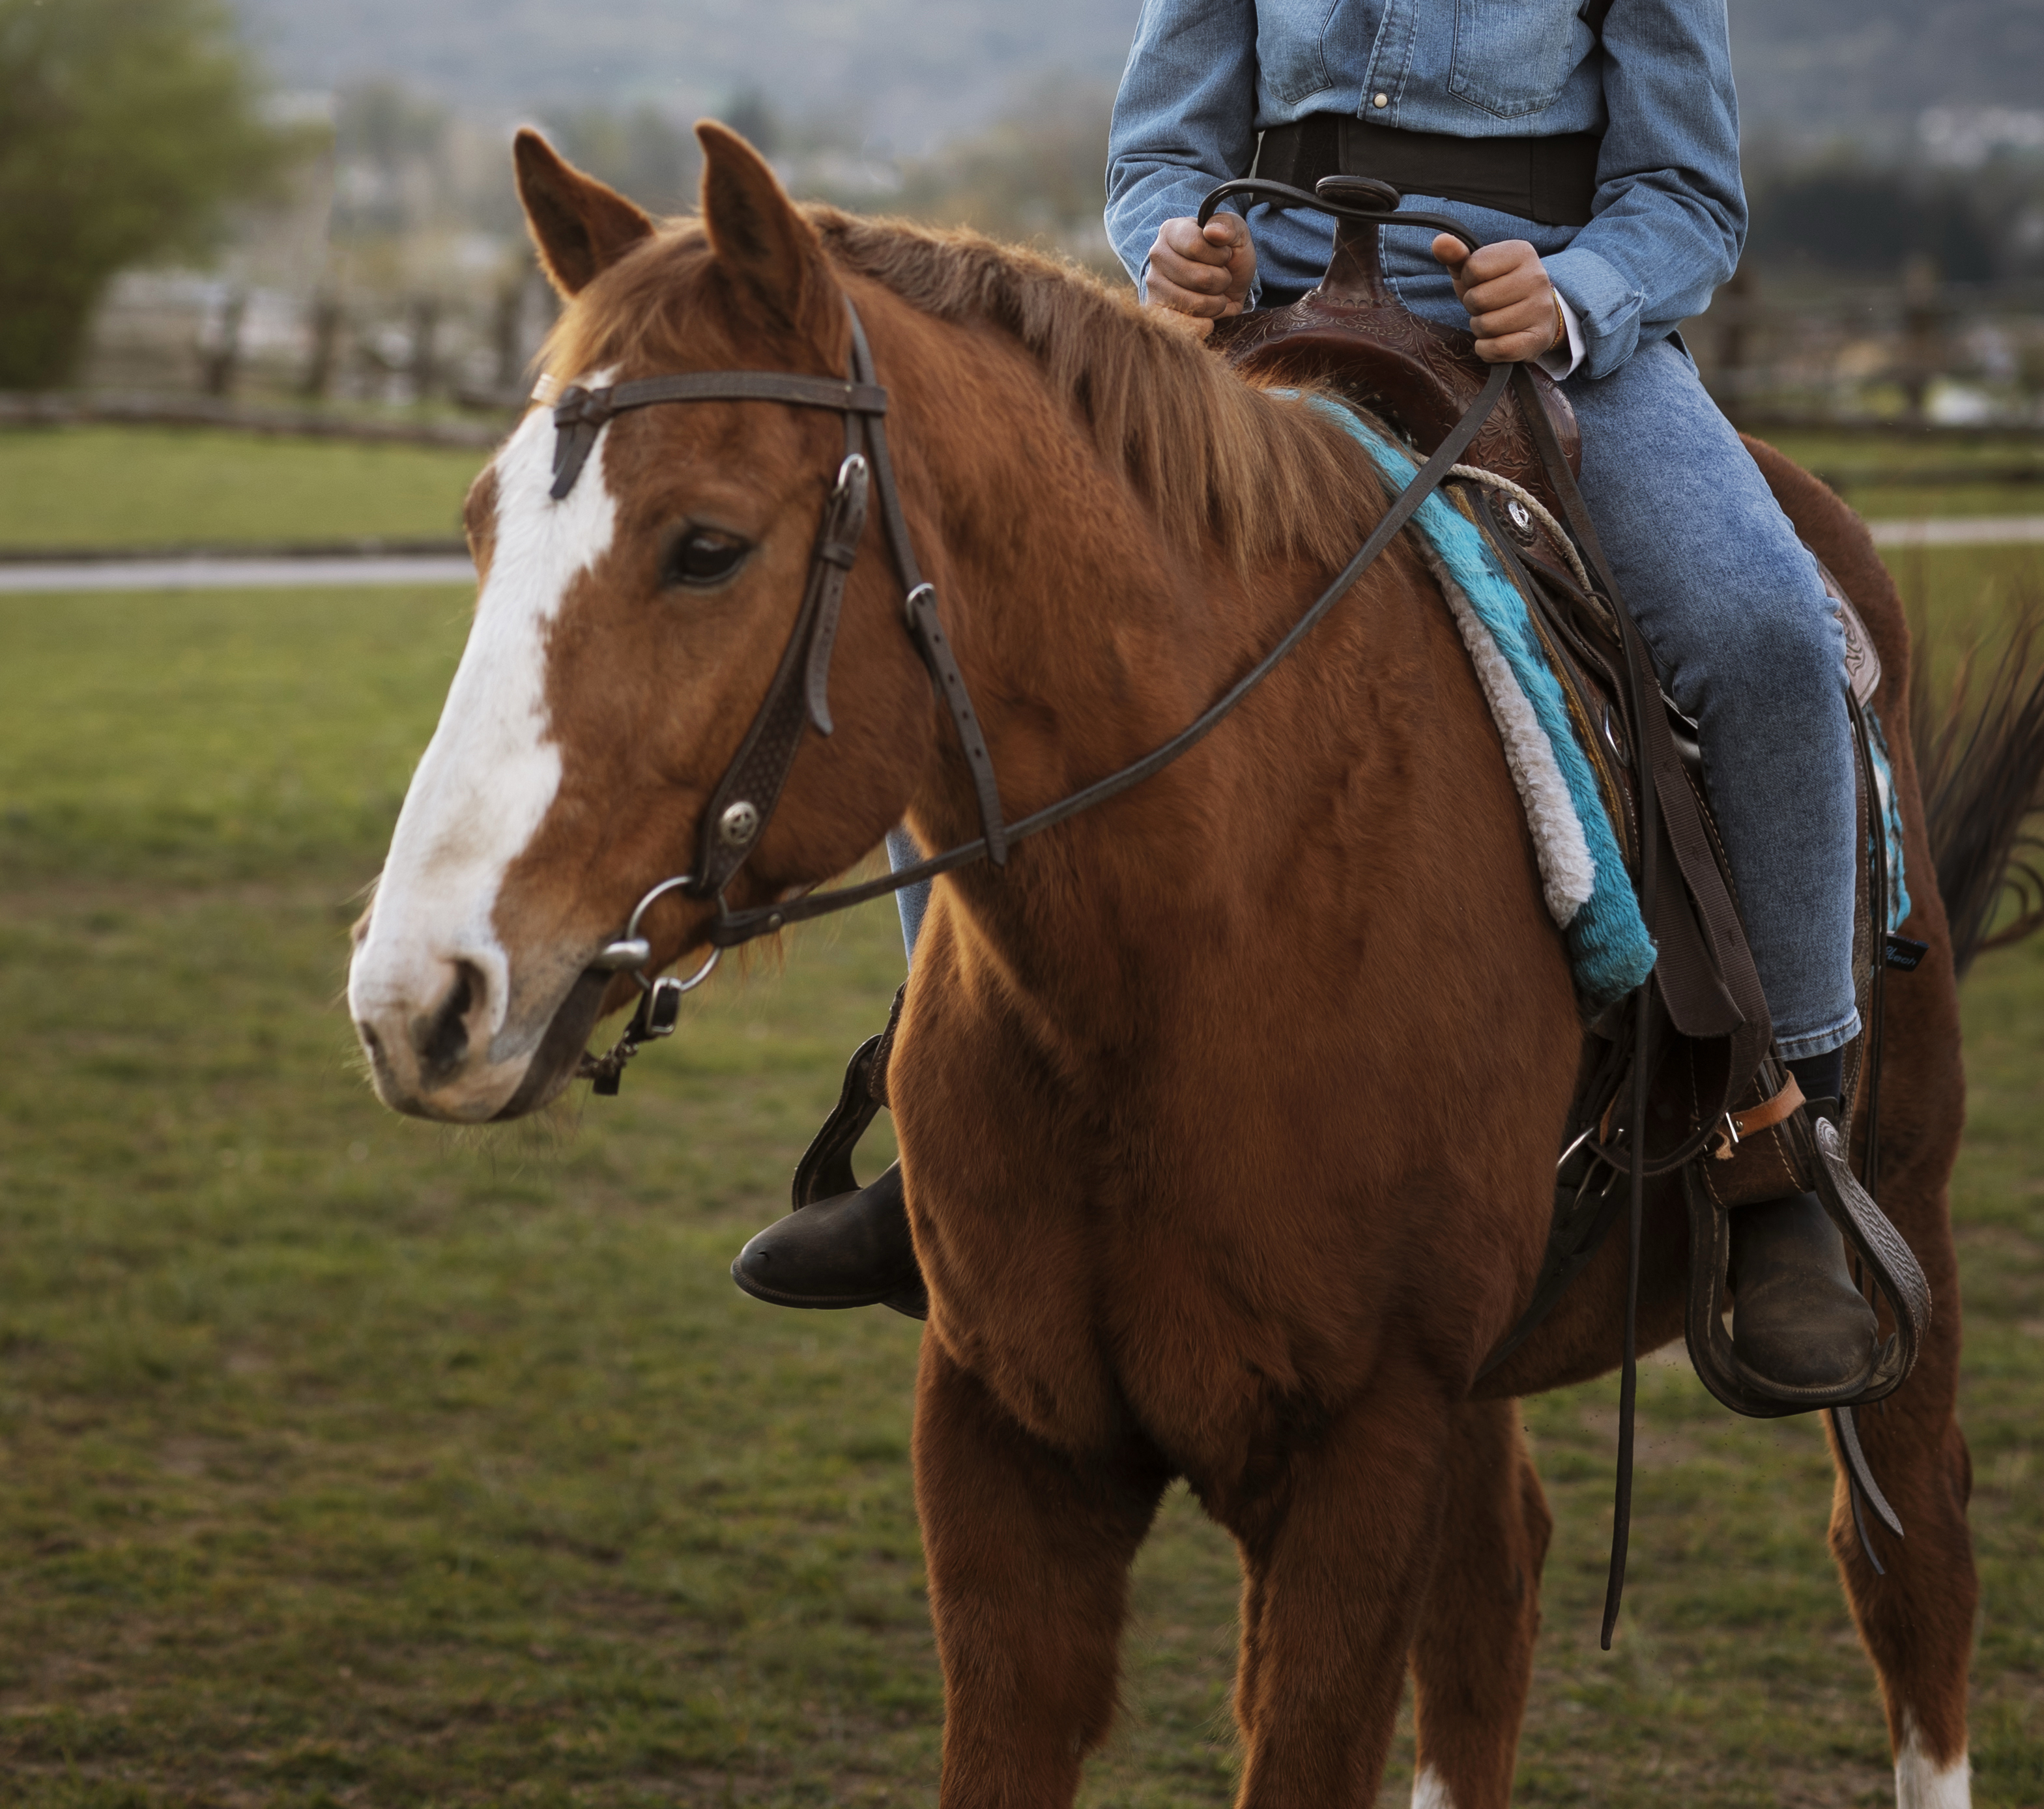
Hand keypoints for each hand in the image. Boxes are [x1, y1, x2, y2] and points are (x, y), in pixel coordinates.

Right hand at [1145, 214, 1256, 324]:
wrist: (1223, 284)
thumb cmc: (1226, 255)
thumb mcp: (1236, 233)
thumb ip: (1228, 225)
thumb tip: (1213, 232)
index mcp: (1171, 231)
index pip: (1196, 245)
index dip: (1220, 256)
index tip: (1224, 255)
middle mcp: (1157, 257)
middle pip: (1200, 278)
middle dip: (1222, 281)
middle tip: (1220, 277)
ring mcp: (1154, 287)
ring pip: (1196, 304)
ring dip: (1216, 303)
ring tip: (1214, 294)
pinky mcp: (1157, 314)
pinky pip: (1186, 327)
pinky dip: (1205, 324)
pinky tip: (1207, 314)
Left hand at [1432, 235, 1562, 363]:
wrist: (1534, 315)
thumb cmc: (1498, 288)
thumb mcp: (1475, 268)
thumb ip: (1456, 254)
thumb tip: (1440, 241)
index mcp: (1522, 252)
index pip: (1474, 268)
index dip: (1469, 280)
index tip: (1482, 283)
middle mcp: (1537, 277)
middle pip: (1477, 299)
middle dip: (1474, 306)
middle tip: (1488, 305)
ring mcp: (1540, 309)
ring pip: (1485, 325)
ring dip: (1480, 328)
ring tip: (1494, 320)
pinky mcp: (1537, 339)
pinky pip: (1496, 348)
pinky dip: (1486, 349)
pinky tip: (1496, 340)